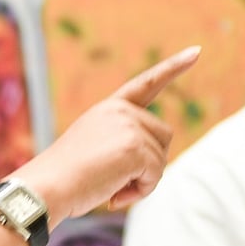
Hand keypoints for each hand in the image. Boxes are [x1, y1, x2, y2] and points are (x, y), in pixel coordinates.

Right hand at [14, 45, 200, 225]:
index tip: (196, 51)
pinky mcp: (136, 147)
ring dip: (143, 180)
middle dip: (149, 163)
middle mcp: (121, 111)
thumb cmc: (66, 177)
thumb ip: (123, 144)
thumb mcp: (94, 150)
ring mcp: (129, 126)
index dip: (173, 68)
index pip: (146, 84)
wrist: (47, 185)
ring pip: (161, 159)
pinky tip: (113, 193)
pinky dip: (140, 191)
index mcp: (109, 109)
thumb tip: (154, 162)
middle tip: (115, 179)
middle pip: (163, 137)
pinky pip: (155, 176)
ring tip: (110, 186)